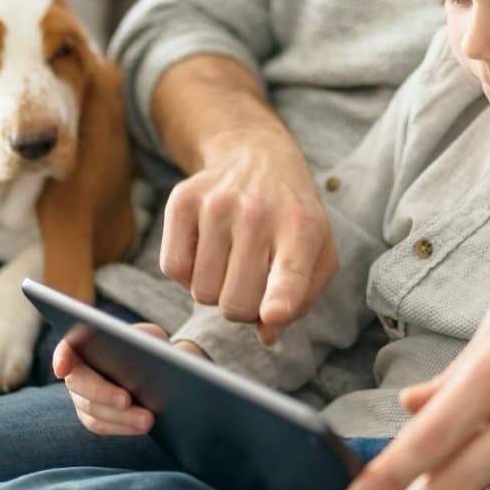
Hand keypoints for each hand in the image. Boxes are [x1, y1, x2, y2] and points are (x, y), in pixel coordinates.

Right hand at [52, 323, 208, 434]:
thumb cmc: (148, 346)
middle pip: (80, 383)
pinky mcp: (92, 417)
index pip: (66, 348)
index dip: (61, 357)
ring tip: (147, 419)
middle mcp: (77, 372)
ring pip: (92, 410)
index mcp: (85, 344)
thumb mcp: (149, 336)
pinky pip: (102, 426)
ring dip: (120, 417)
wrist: (154, 372)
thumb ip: (144, 338)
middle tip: (126, 400)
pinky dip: (123, 427)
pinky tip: (141, 426)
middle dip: (102, 393)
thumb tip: (144, 352)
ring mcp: (81, 397)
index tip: (62, 368)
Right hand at [159, 130, 337, 338]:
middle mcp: (258, 213)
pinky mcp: (182, 200)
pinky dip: (188, 273)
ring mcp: (217, 204)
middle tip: (251, 283)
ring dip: (215, 290)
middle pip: (235, 303)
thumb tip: (267, 333)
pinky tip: (206, 251)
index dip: (280, 300)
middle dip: (242, 309)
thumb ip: (300, 298)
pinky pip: (173, 269)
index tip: (274, 314)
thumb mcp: (317, 252)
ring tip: (231, 263)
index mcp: (301, 228)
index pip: (290, 273)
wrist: (258, 157)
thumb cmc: (290, 216)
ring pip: (202, 292)